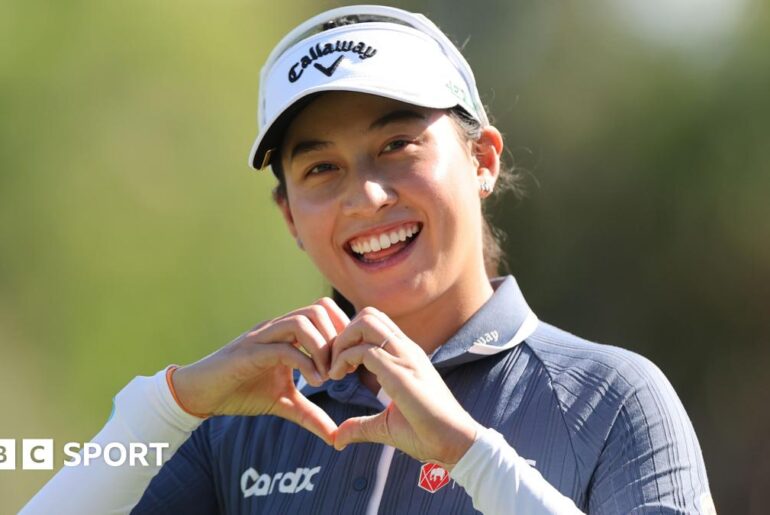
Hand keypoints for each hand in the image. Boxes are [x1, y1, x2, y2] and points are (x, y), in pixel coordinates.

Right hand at [171, 298, 349, 444]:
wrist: (201, 394)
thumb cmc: (240, 391)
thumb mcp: (283, 403)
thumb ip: (310, 414)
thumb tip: (335, 436)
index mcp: (287, 332)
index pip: (324, 311)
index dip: (342, 333)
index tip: (348, 365)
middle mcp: (277, 327)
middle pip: (318, 308)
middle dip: (337, 338)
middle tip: (341, 370)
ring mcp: (262, 337)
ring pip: (302, 321)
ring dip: (322, 348)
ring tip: (327, 377)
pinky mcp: (249, 352)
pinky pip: (283, 347)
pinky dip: (305, 362)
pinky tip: (314, 383)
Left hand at [329, 307, 479, 468]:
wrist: (454, 442)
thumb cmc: (427, 434)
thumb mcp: (386, 426)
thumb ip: (361, 425)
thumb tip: (338, 438)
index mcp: (406, 356)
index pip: (376, 325)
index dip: (352, 338)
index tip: (342, 365)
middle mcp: (406, 349)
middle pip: (368, 314)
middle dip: (343, 333)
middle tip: (334, 362)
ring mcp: (404, 356)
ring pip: (365, 322)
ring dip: (342, 341)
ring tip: (336, 369)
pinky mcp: (399, 371)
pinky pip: (363, 350)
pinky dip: (343, 359)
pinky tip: (340, 378)